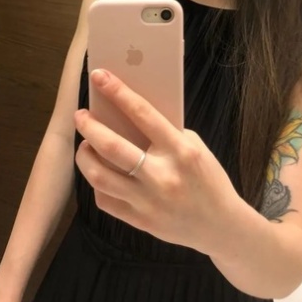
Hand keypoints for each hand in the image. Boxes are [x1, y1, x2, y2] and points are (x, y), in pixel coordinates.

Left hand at [75, 69, 242, 255]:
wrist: (221, 226)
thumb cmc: (207, 178)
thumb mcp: (194, 147)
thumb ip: (165, 133)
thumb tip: (127, 114)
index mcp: (180, 151)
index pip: (143, 114)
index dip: (118, 92)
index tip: (99, 76)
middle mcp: (162, 176)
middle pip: (112, 146)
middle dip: (89, 126)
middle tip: (80, 116)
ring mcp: (148, 202)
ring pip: (100, 176)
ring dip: (85, 156)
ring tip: (85, 145)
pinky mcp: (140, 221)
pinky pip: (105, 200)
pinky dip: (97, 183)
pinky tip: (100, 172)